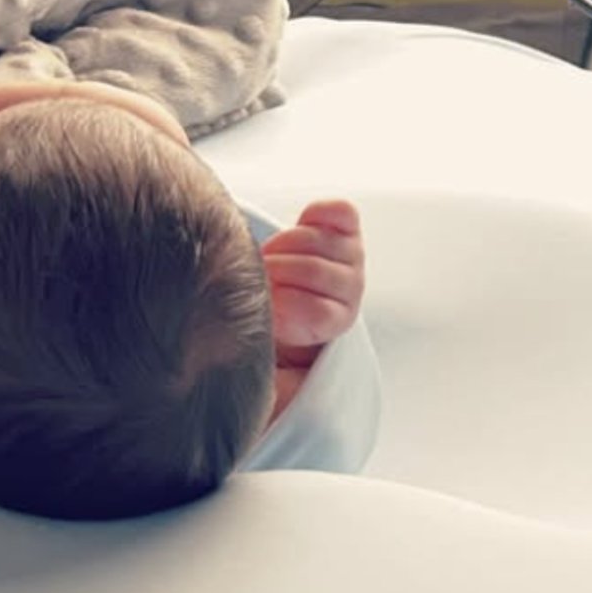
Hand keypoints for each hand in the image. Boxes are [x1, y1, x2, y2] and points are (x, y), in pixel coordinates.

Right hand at [261, 198, 365, 365]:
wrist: (290, 293)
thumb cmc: (271, 322)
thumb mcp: (262, 350)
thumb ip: (260, 361)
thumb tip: (240, 379)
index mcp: (333, 324)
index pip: (316, 313)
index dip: (282, 307)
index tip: (265, 309)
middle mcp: (351, 290)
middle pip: (312, 270)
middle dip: (273, 270)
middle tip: (258, 278)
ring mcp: (351, 257)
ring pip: (317, 239)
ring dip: (283, 244)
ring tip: (269, 257)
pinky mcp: (346, 228)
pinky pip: (339, 213)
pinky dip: (315, 216)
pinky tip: (298, 228)